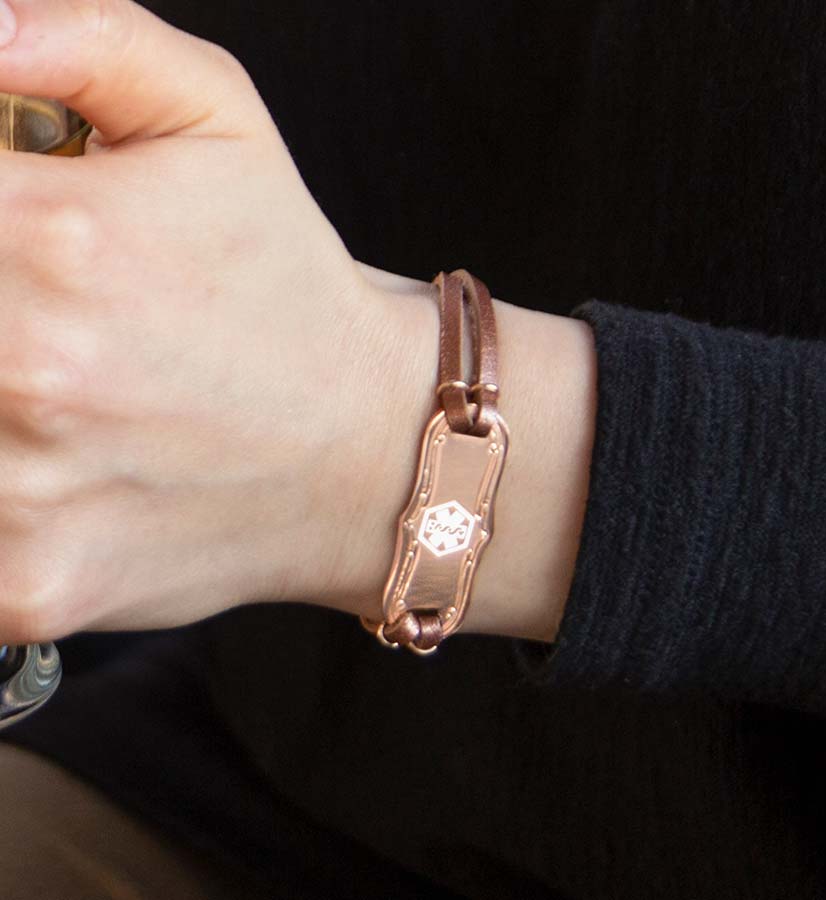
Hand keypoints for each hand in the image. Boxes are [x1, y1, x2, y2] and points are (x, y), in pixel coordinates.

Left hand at [0, 0, 413, 640]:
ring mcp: (23, 496)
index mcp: (47, 237)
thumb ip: (79, 37)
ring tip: (47, 388)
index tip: (6, 247)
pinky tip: (48, 466)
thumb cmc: (287, 291)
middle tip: (33, 316)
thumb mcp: (218, 120)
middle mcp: (25, 369)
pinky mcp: (31, 586)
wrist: (366, 447)